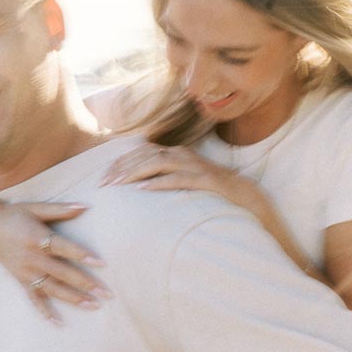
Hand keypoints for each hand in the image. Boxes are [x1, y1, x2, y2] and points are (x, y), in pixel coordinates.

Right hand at [0, 137, 110, 323]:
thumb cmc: (14, 214)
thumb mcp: (36, 207)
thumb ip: (61, 209)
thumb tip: (86, 206)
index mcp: (37, 237)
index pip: (64, 248)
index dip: (82, 256)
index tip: (101, 264)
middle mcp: (32, 258)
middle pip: (63, 273)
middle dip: (86, 284)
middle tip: (107, 293)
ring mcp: (26, 272)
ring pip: (53, 289)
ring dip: (74, 299)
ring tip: (94, 306)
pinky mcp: (20, 280)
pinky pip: (33, 299)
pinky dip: (44, 312)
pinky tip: (58, 323)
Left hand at [100, 144, 264, 216]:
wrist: (249, 198)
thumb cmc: (213, 194)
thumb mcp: (185, 184)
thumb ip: (165, 180)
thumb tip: (140, 188)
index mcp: (177, 155)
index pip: (143, 153)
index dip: (121, 163)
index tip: (102, 178)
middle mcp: (184, 156)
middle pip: (146, 155)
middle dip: (122, 168)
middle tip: (103, 183)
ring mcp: (195, 167)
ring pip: (159, 163)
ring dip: (135, 172)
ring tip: (117, 184)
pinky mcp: (206, 181)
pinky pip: (178, 179)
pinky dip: (159, 182)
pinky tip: (143, 189)